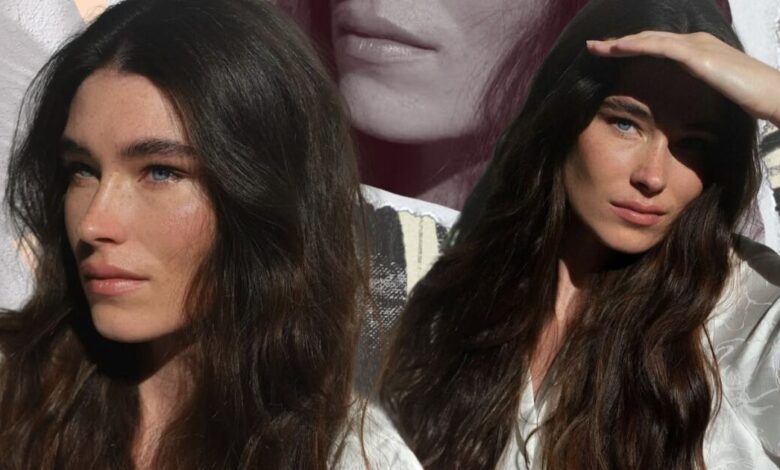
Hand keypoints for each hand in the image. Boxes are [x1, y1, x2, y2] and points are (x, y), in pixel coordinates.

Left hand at [587, 31, 779, 126]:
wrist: (774, 95)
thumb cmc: (749, 99)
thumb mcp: (714, 94)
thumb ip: (695, 92)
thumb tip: (679, 105)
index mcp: (698, 51)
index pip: (656, 47)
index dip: (631, 50)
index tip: (609, 56)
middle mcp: (695, 43)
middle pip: (648, 39)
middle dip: (619, 43)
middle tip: (594, 47)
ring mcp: (696, 46)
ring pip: (649, 39)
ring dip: (620, 42)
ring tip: (596, 47)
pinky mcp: (697, 55)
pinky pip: (659, 47)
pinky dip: (635, 46)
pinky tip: (616, 48)